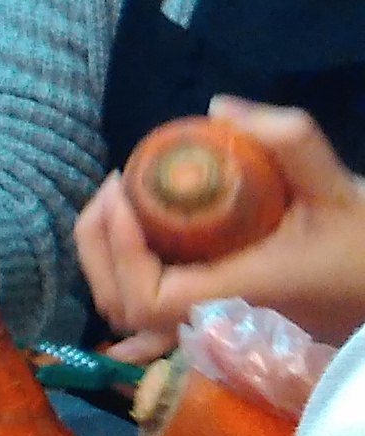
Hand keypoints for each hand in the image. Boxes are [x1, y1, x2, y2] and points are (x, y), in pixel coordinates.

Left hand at [77, 100, 364, 346]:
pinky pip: (153, 318)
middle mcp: (217, 322)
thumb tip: (218, 108)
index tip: (124, 193)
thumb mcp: (337, 188)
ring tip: (121, 203)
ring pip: (131, 314)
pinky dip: (128, 282)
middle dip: (98, 246)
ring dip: (109, 260)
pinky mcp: (215, 321)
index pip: (148, 297)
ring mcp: (213, 328)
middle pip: (122, 307)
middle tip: (114, 188)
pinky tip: (129, 242)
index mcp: (238, 295)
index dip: (120, 251)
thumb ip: (290, 140)